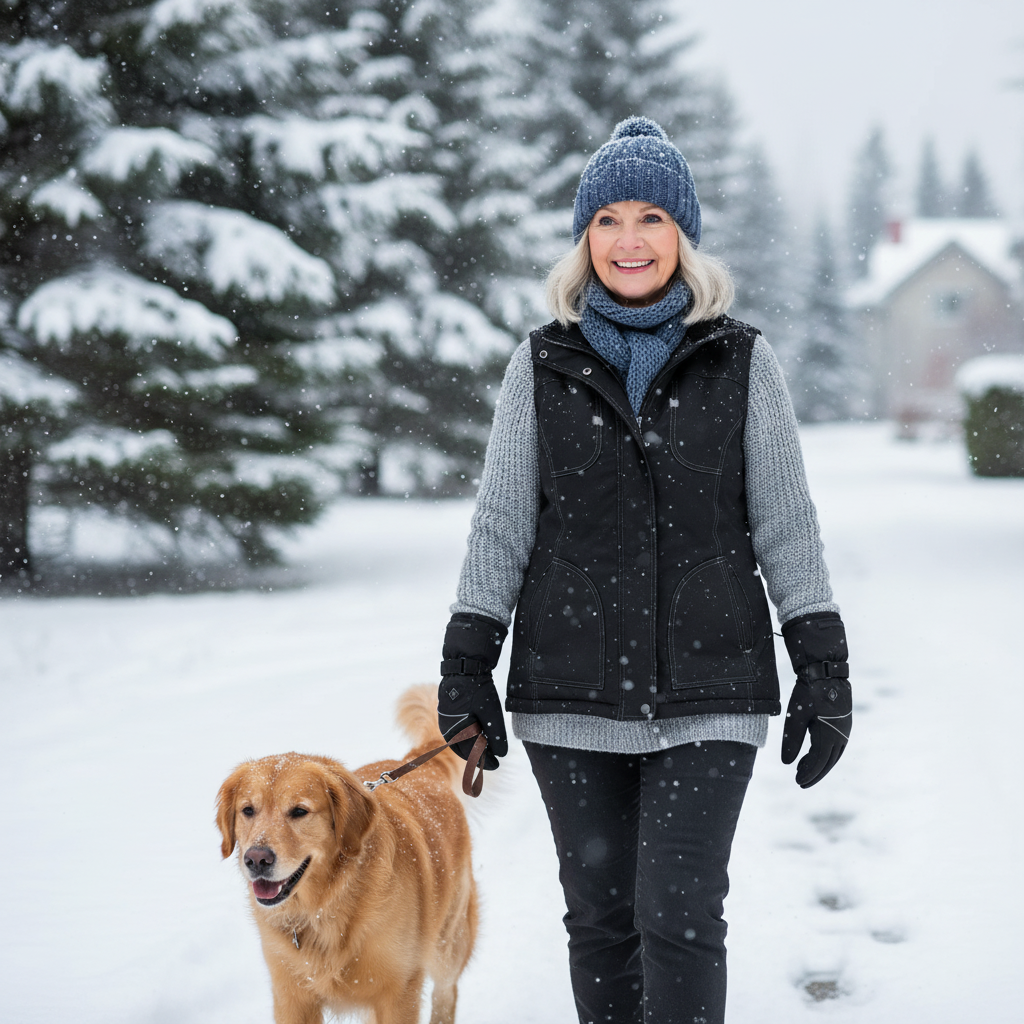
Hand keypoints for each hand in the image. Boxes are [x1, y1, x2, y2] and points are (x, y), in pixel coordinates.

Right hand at [438, 612, 508, 769]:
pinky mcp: (449, 710)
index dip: (484, 761)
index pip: (471, 754)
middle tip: (492, 760)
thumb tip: (501, 754)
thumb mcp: (491, 714)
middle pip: (464, 749)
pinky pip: (458, 729)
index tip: (497, 765)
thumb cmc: (477, 690)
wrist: (465, 666)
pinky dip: (468, 735)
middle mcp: (447, 728)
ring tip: (486, 749)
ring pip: (460, 740)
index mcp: (455, 731)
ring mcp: (446, 719)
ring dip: (473, 746)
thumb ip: (496, 736)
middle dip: (478, 756)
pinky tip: (478, 733)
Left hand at [781, 676, 851, 787]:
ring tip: (802, 770)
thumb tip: (786, 763)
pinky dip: (824, 754)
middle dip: (814, 774)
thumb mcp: (796, 717)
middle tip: (800, 782)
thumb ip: (792, 740)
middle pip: (828, 762)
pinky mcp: (843, 723)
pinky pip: (836, 745)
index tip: (797, 781)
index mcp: (830, 735)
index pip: (819, 762)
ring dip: (820, 765)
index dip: (809, 773)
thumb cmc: (809, 692)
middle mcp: (841, 735)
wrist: (826, 671)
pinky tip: (812, 755)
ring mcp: (845, 729)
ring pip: (833, 755)